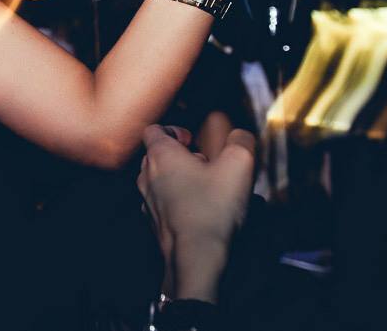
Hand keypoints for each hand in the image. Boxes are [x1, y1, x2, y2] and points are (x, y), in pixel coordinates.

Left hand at [138, 124, 255, 302]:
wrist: (195, 256)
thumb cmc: (212, 207)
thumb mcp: (238, 165)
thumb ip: (240, 142)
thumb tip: (240, 135)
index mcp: (160, 154)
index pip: (154, 130)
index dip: (174, 130)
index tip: (194, 141)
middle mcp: (146, 175)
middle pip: (158, 156)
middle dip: (182, 157)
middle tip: (207, 167)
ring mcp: (147, 201)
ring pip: (161, 181)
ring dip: (181, 181)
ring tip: (209, 191)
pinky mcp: (154, 223)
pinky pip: (165, 205)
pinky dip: (180, 203)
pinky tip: (204, 213)